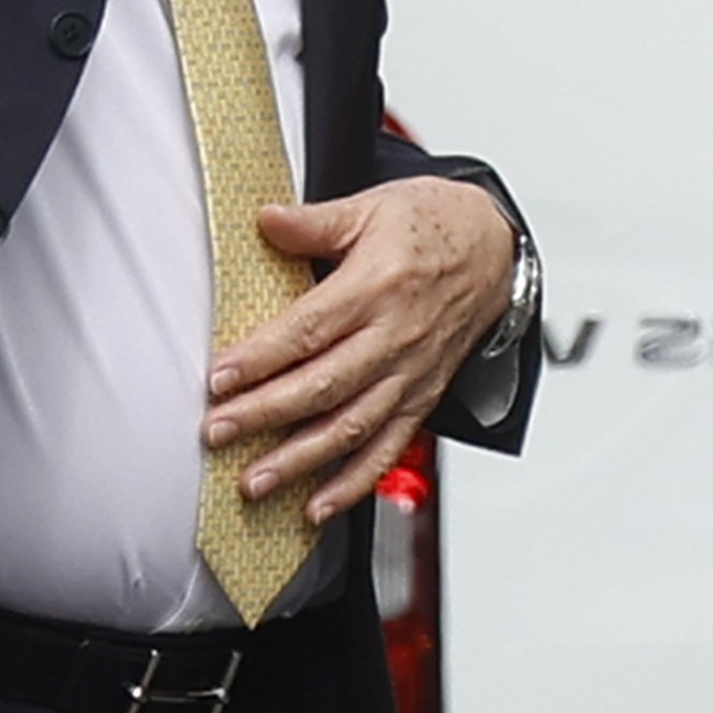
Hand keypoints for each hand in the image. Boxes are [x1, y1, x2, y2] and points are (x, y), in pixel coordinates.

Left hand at [203, 177, 517, 526]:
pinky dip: (354, 483)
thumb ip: (315, 222)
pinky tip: (318, 505)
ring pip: (350, 426)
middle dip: (265, 415)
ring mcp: (410, 374)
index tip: (220, 379)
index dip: (262, 357)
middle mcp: (395, 337)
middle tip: (216, 432)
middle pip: (323, 385)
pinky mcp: (422, 398)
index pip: (310, 329)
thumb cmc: (433, 225)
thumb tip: (267, 220)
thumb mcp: (373, 206)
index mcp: (378, 285)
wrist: (496, 249)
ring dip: (300, 460)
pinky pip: (388, 448)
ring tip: (256, 481)